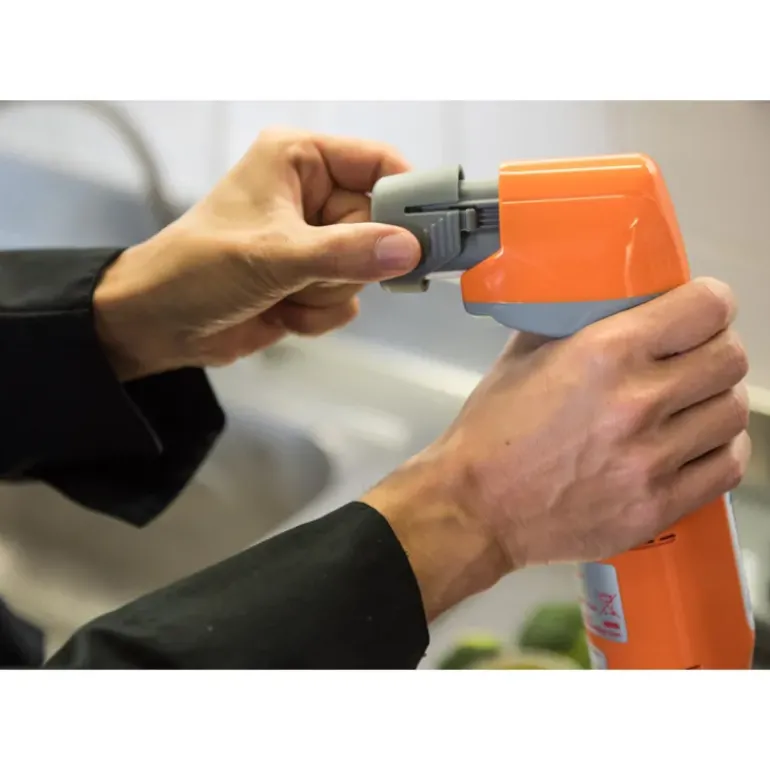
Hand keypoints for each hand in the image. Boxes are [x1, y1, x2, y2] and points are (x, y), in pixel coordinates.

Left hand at [93, 129, 420, 379]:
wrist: (158, 325)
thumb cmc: (200, 269)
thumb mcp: (275, 255)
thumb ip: (346, 252)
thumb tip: (410, 250)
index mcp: (300, 160)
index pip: (379, 165)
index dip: (408, 197)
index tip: (433, 234)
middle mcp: (312, 195)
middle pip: (379, 225)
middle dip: (350, 262)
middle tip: (319, 273)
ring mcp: (314, 241)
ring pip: (366, 269)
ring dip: (328, 292)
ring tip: (285, 292)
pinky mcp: (311, 280)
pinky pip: (348, 299)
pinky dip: (319, 313)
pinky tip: (283, 311)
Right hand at [363, 278, 750, 620]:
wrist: (476, 508)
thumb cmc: (491, 430)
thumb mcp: (521, 356)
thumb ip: (571, 322)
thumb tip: (604, 302)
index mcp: (604, 353)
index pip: (706, 308)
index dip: (710, 302)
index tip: (702, 309)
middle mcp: (638, 402)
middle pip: (730, 359)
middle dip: (716, 348)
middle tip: (694, 356)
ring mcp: (653, 460)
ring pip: (732, 412)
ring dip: (715, 399)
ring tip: (692, 402)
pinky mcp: (658, 506)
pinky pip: (725, 466)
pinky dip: (718, 447)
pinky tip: (696, 442)